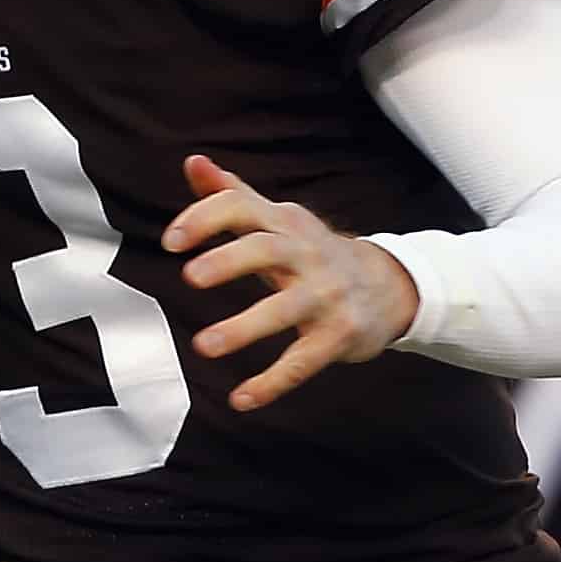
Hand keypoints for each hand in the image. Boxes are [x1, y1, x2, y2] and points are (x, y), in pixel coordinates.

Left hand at [161, 154, 419, 410]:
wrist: (389, 285)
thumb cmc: (312, 251)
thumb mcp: (278, 220)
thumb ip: (233, 194)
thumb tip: (192, 161)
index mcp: (284, 224)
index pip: (242, 207)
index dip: (206, 218)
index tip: (171, 240)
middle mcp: (305, 255)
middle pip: (266, 250)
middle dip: (228, 261)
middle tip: (190, 278)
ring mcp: (324, 297)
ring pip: (284, 310)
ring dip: (243, 328)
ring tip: (204, 346)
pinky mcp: (338, 336)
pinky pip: (303, 362)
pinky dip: (272, 383)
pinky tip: (241, 400)